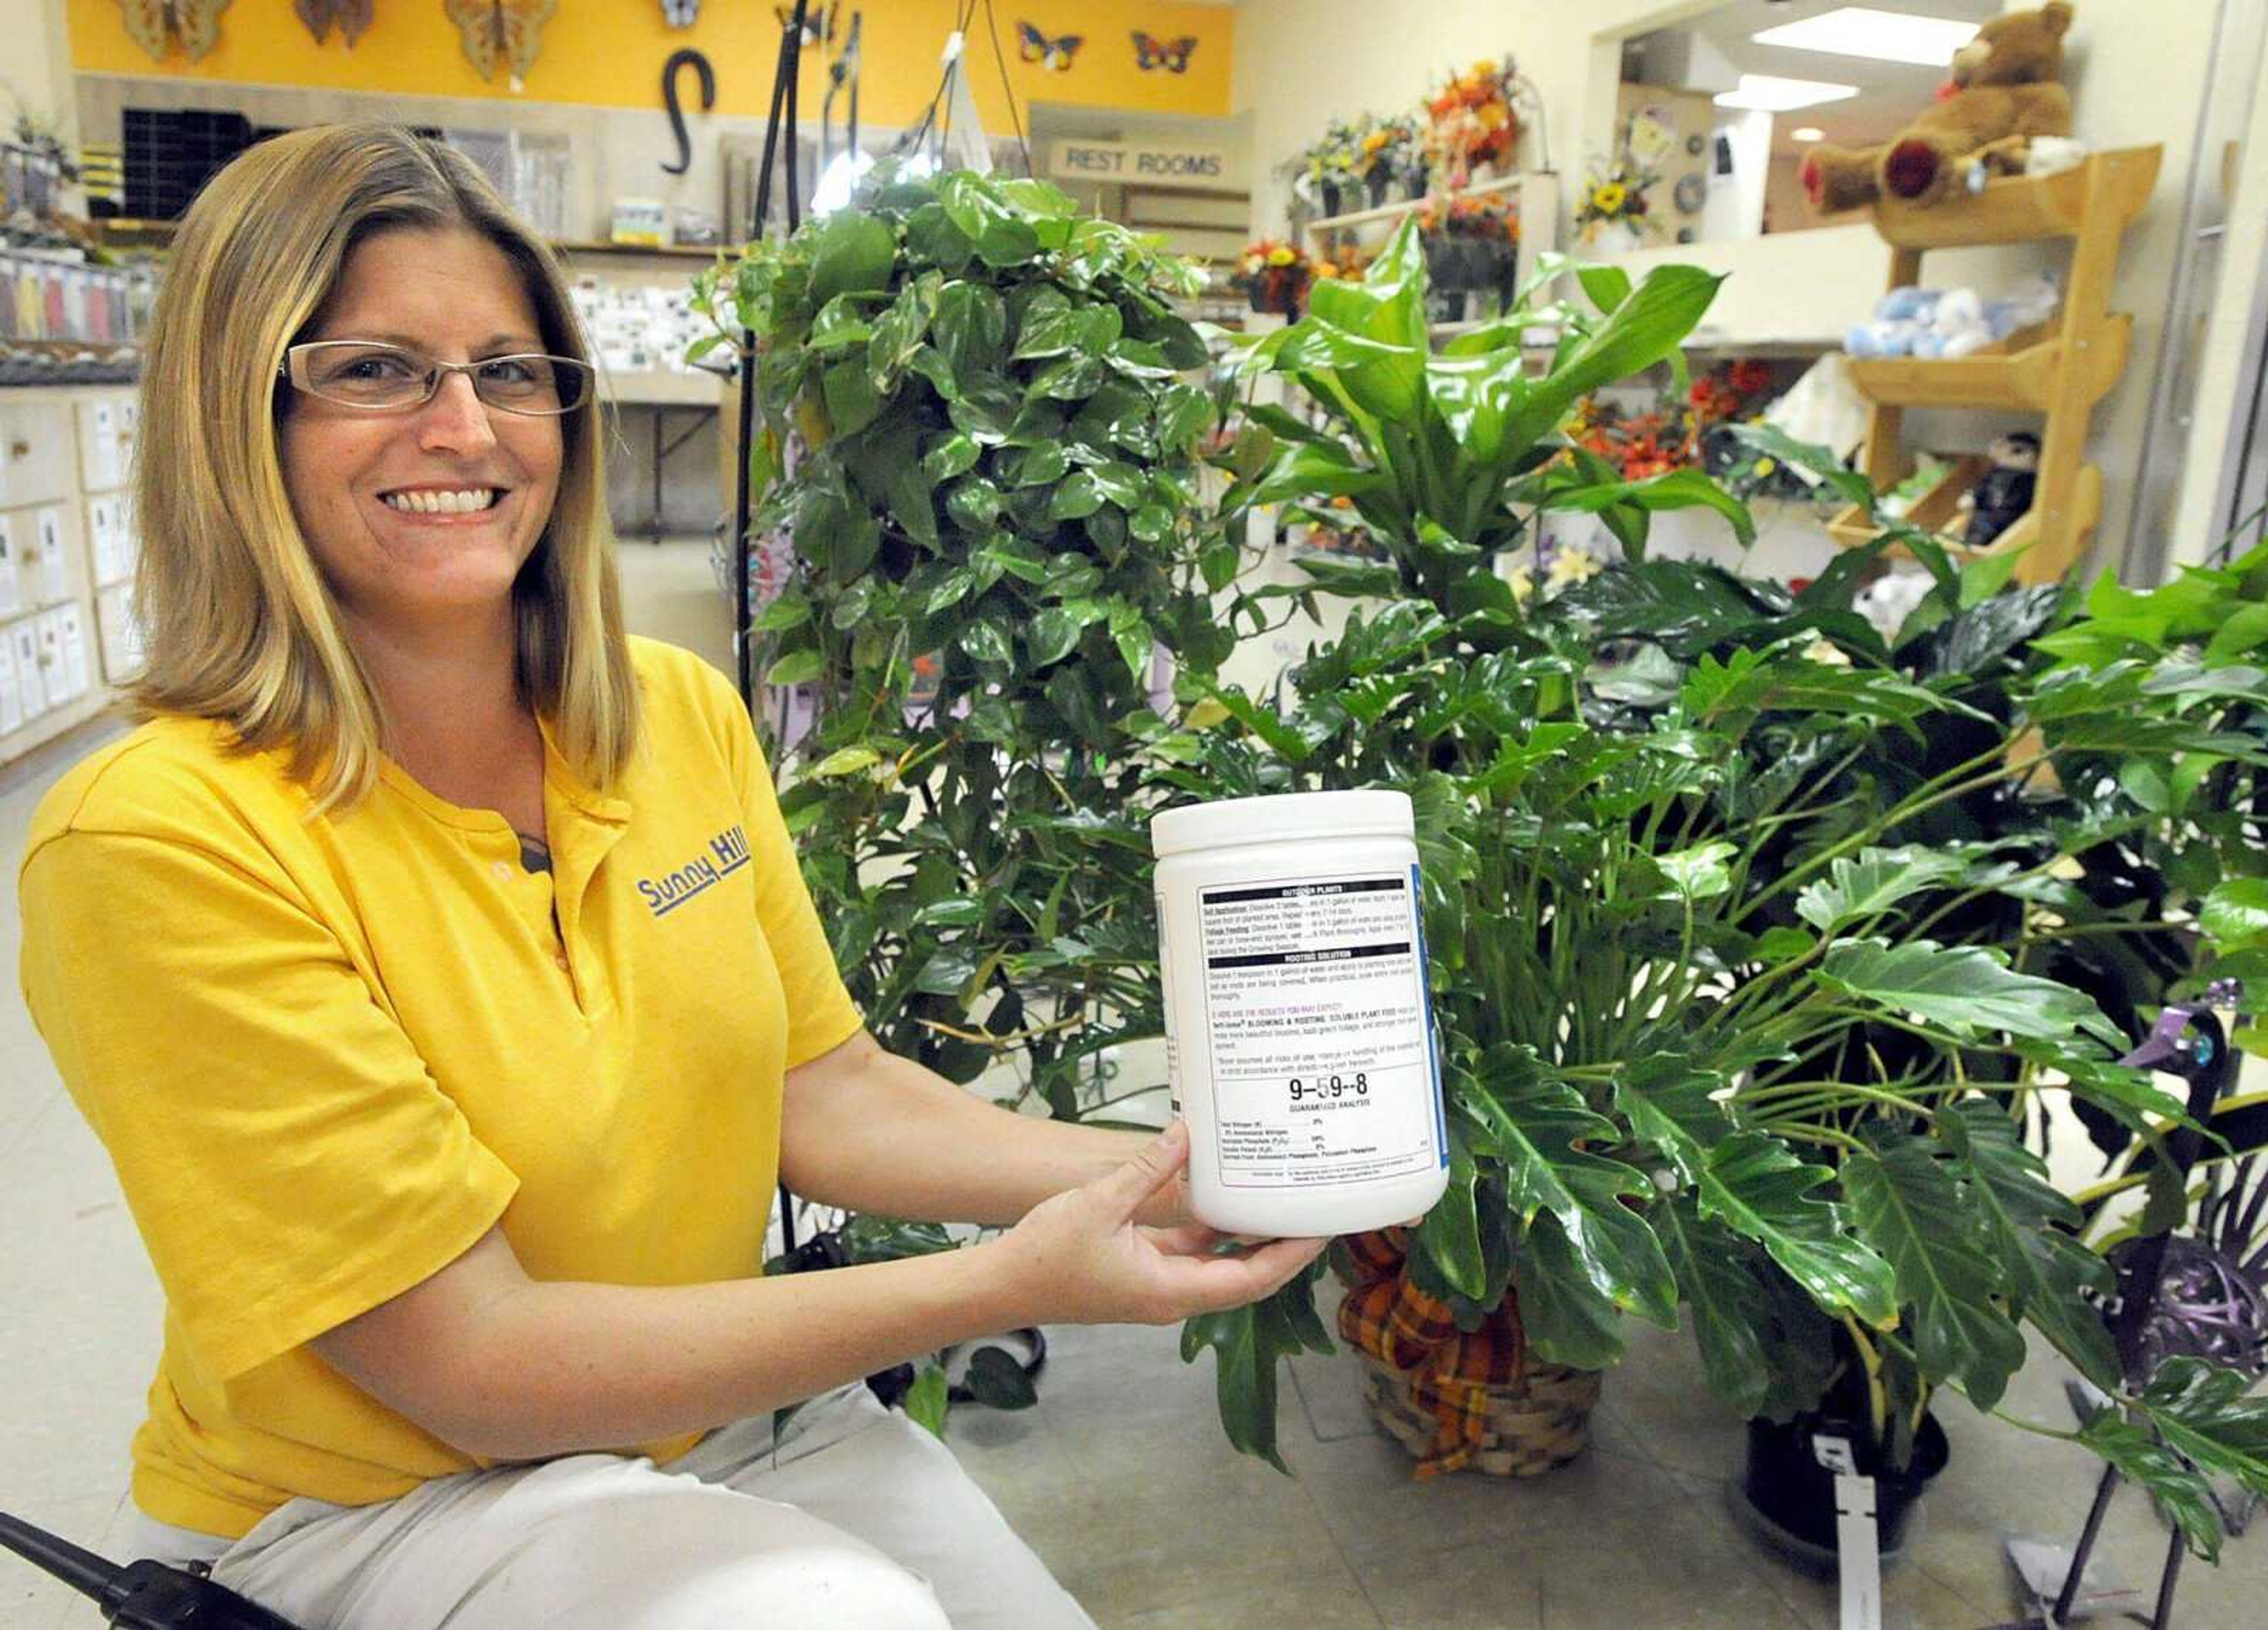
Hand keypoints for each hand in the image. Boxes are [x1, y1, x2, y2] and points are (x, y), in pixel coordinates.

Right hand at [993, 1123, 1327, 1327]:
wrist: (1002, 1285)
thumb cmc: (1045, 1257)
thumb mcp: (1100, 1204)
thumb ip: (1147, 1170)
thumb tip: (1186, 1133)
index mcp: (1170, 1291)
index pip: (1251, 1280)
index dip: (1290, 1256)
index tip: (1321, 1231)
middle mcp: (1173, 1294)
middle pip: (1245, 1275)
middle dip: (1282, 1246)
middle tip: (1314, 1210)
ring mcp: (1158, 1284)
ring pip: (1219, 1261)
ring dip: (1248, 1234)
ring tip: (1279, 1197)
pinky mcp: (1143, 1270)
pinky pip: (1190, 1249)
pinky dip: (1210, 1225)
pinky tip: (1221, 1191)